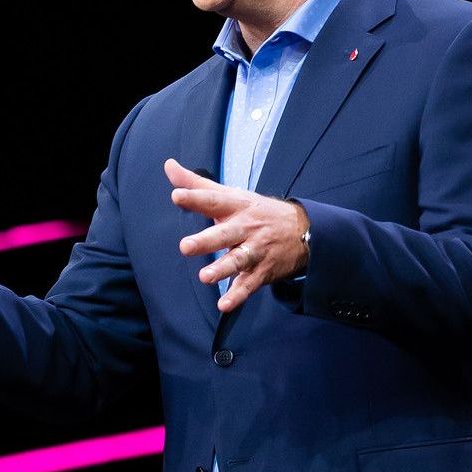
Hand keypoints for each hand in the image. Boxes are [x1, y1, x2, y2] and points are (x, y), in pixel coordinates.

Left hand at [167, 158, 307, 313]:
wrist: (304, 230)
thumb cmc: (257, 212)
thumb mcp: (231, 194)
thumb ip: (197, 184)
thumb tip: (168, 166)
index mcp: (236, 207)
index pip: (213, 200)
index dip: (195, 197)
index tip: (177, 195)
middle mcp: (245, 228)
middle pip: (224, 234)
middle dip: (206, 241)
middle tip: (185, 247)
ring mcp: (255, 250)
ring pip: (238, 260)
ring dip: (222, 269)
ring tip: (205, 277)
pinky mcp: (262, 271)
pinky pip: (249, 285)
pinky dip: (238, 295)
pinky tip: (224, 305)